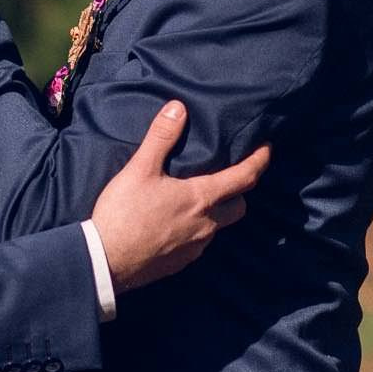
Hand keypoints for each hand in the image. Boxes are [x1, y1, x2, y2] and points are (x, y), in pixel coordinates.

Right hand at [89, 101, 268, 292]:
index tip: (267, 149)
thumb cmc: (124, 213)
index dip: (260, 161)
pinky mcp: (180, 263)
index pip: (244, 178)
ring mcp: (195, 247)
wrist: (105, 262)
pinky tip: (174, 225)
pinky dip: (195, 230)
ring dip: (215, 212)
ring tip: (196, 200)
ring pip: (218, 227)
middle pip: (238, 207)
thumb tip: (178, 108)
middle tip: (228, 178)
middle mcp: (206, 225)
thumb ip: (161, 138)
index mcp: (201, 198)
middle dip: (239, 192)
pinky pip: (198, 244)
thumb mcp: (139, 170)